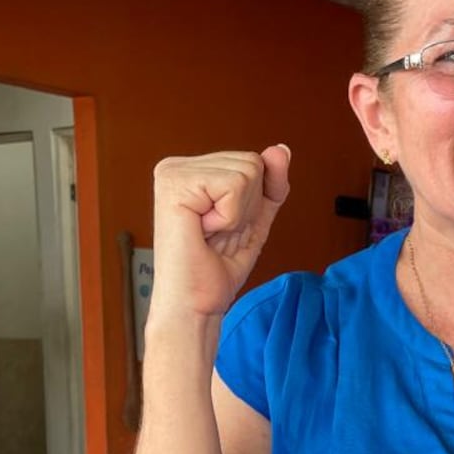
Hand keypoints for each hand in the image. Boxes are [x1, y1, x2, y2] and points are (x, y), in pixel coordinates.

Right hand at [150, 144, 290, 320]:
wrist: (195, 304)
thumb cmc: (216, 268)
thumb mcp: (255, 219)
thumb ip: (270, 184)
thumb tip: (281, 149)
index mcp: (192, 171)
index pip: (253, 162)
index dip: (253, 203)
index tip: (224, 229)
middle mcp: (177, 166)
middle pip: (252, 162)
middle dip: (247, 207)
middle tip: (217, 234)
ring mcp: (172, 172)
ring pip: (246, 171)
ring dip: (238, 214)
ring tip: (209, 233)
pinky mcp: (174, 184)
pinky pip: (234, 185)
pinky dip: (229, 217)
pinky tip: (203, 231)